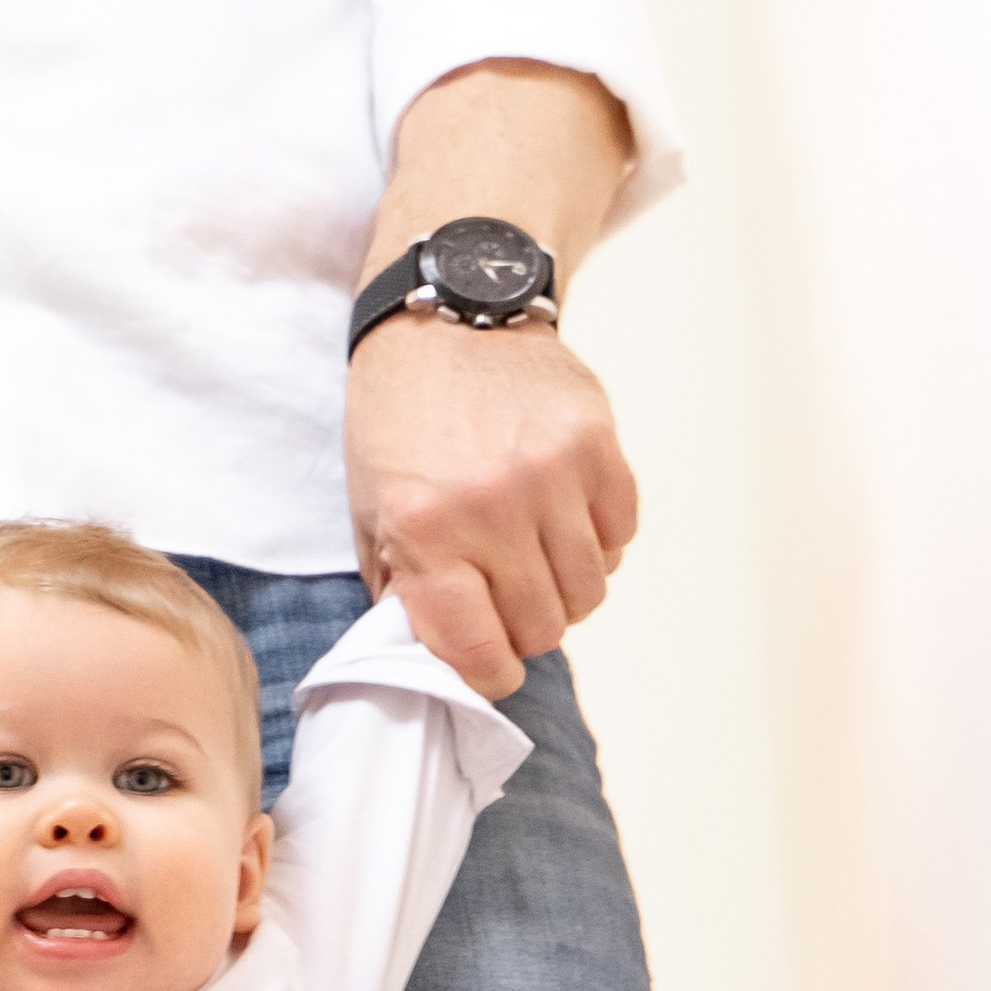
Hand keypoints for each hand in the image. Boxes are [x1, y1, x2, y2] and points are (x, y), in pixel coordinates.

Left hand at [345, 314, 637, 701]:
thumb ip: (404, 592)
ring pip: (587, 593)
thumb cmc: (399, 421)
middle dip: (525, 630)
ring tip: (537, 559)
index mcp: (425, 532)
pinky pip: (620, 537)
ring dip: (565, 591)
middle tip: (507, 600)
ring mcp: (552, 475)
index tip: (491, 668)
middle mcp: (492, 508)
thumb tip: (444, 662)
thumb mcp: (371, 511)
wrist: (450, 315)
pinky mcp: (597, 445)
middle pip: (542, 629)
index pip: (480, 653)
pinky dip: (598, 544)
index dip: (489, 675)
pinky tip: (566, 521)